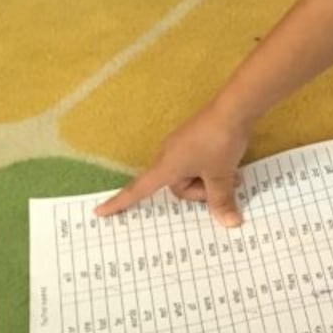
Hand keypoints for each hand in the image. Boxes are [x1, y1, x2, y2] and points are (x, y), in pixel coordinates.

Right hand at [93, 104, 250, 227]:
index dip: (119, 202)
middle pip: (178, 187)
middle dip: (202, 190)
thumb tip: (230, 224)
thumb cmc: (219, 143)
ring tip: (233, 173)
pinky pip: (198, 162)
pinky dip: (213, 168)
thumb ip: (222, 200)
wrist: (234, 108)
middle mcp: (167, 156)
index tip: (99, 212)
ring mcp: (181, 146)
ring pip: (192, 175)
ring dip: (211, 179)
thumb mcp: (221, 176)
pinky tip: (232, 164)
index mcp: (165, 167)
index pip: (137, 190)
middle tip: (226, 184)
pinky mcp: (194, 138)